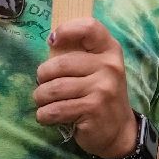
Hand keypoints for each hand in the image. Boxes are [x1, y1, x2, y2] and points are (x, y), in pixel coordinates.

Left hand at [36, 18, 136, 156]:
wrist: (119, 130)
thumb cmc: (100, 94)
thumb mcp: (97, 69)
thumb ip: (79, 55)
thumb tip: (51, 40)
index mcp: (110, 50)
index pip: (90, 28)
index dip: (66, 30)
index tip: (52, 41)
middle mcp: (109, 66)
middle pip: (59, 64)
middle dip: (42, 78)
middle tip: (45, 86)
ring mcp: (103, 88)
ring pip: (52, 89)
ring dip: (40, 99)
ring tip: (45, 103)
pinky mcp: (93, 109)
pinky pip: (54, 110)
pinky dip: (44, 115)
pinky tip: (50, 116)